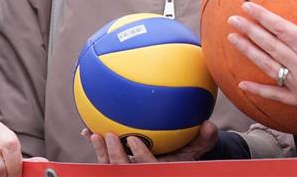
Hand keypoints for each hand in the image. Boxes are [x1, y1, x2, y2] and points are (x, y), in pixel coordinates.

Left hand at [83, 121, 218, 163]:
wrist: (171, 162)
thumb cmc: (184, 153)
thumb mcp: (197, 147)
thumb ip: (204, 139)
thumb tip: (210, 124)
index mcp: (158, 171)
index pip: (147, 167)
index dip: (140, 156)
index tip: (134, 139)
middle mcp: (140, 172)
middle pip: (124, 171)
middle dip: (115, 155)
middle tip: (111, 135)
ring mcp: (127, 170)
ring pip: (109, 167)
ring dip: (100, 152)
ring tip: (94, 133)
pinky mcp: (116, 165)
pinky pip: (104, 160)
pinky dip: (96, 147)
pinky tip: (86, 131)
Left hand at [228, 1, 296, 115]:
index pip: (280, 28)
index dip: (262, 16)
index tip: (247, 6)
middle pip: (269, 45)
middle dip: (249, 30)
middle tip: (232, 19)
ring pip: (268, 66)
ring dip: (249, 52)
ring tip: (233, 39)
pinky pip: (276, 95)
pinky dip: (258, 90)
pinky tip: (242, 85)